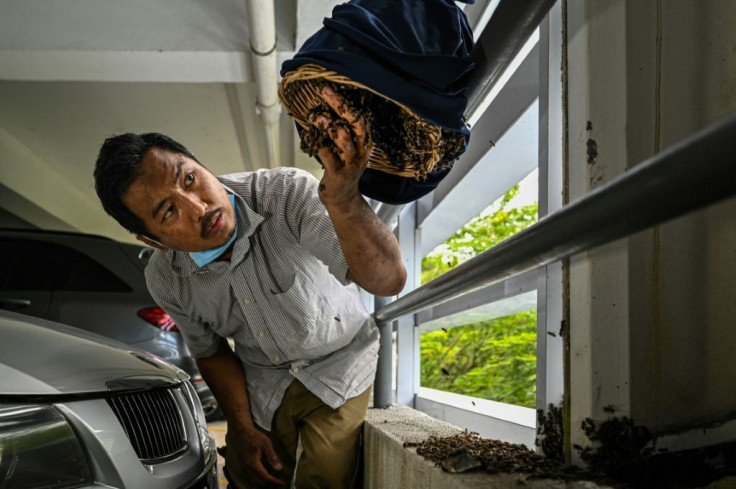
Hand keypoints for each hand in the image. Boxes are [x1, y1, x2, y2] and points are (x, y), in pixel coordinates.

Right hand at [232, 426, 284, 486]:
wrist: (242, 432)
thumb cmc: (254, 436)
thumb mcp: (266, 444)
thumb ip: (272, 456)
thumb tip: (279, 468)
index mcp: (253, 463)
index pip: (265, 477)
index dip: (275, 481)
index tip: (283, 482)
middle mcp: (247, 468)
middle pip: (259, 482)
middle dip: (270, 485)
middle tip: (280, 483)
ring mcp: (244, 467)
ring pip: (254, 481)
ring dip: (265, 483)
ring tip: (274, 482)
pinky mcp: (244, 465)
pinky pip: (251, 477)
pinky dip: (259, 480)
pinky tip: (265, 477)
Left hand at [309, 85, 373, 207]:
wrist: (343, 199)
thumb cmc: (341, 169)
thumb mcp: (346, 149)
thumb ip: (340, 131)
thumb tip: (322, 108)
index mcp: (364, 143)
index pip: (360, 118)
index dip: (346, 102)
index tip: (330, 89)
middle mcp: (361, 151)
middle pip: (356, 124)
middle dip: (341, 106)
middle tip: (326, 92)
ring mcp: (351, 163)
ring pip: (344, 139)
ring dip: (328, 125)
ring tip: (315, 117)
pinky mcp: (339, 174)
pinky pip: (327, 154)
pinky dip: (317, 144)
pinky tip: (309, 137)